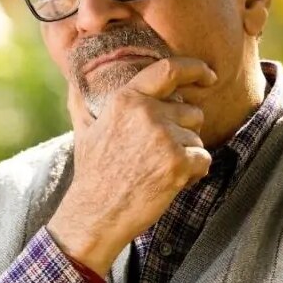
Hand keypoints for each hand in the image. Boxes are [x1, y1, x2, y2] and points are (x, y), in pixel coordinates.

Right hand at [47, 57, 216, 276]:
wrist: (95, 214)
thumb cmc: (92, 174)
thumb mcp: (85, 130)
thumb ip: (84, 102)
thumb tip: (73, 82)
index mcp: (126, 99)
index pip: (169, 70)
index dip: (195, 69)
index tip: (209, 76)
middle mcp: (146, 113)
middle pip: (191, 113)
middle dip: (184, 134)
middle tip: (158, 155)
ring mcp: (163, 137)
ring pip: (197, 139)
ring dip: (185, 156)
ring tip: (156, 171)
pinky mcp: (177, 162)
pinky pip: (203, 159)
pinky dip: (193, 174)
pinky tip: (168, 183)